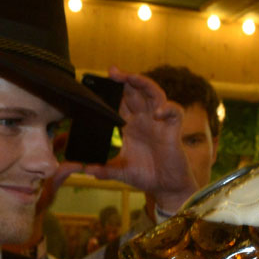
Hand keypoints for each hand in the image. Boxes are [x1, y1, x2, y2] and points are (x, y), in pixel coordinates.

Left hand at [58, 67, 198, 209]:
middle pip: (136, 91)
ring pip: (155, 94)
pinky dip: (167, 108)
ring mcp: (160, 122)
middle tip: (113, 71)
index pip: (120, 101)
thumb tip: (84, 169)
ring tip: (132, 78)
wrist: (166, 187)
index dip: (111, 90)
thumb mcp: (120, 171)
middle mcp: (145, 119)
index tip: (97, 83)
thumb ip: (104, 169)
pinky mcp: (173, 129)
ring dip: (144, 84)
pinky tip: (157, 113)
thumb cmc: (146, 176)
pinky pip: (174, 112)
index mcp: (130, 125)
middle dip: (125, 80)